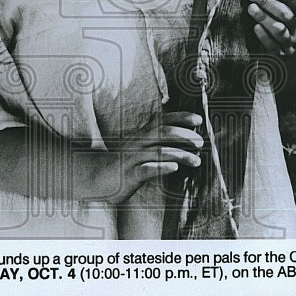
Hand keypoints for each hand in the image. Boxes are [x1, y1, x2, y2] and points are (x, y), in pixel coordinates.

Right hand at [84, 112, 202, 203]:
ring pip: (158, 151)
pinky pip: (146, 169)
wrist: (95, 177)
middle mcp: (138, 143)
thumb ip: (158, 141)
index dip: (181, 118)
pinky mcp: (129, 175)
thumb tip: (185, 140)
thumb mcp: (139, 147)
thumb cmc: (123, 163)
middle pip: (163, 132)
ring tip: (196, 160)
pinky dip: (161, 167)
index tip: (198, 120)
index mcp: (142, 135)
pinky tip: (174, 167)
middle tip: (200, 142)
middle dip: (184, 135)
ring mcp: (133, 158)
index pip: (163, 120)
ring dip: (180, 154)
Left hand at [247, 0, 295, 59]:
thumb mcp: (290, 18)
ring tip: (251, 8)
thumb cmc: (287, 33)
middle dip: (267, 2)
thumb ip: (279, 3)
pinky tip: (255, 27)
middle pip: (284, 13)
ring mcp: (290, 43)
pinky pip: (273, 46)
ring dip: (265, 18)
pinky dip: (264, 36)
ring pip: (280, 30)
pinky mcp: (281, 56)